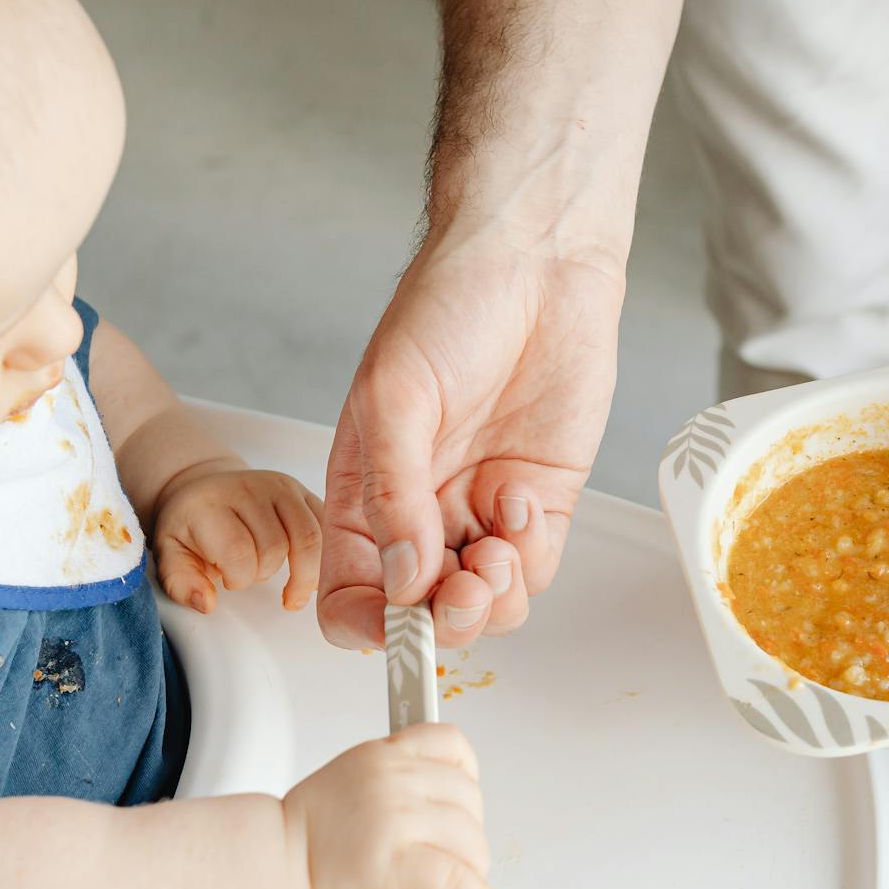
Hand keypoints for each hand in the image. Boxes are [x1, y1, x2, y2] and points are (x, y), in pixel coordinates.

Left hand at [152, 467, 322, 612]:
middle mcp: (249, 488)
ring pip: (310, 538)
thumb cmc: (191, 528)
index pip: (239, 552)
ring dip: (302, 572)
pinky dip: (323, 557)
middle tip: (250, 573)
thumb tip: (206, 603)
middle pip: (276, 548)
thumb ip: (181, 583)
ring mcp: (280, 487)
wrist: (206, 490)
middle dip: (264, 573)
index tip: (228, 580)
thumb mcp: (170, 555)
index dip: (238, 578)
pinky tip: (308, 572)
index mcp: (211, 505)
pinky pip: (326, 528)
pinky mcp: (303, 492)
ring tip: (290, 587)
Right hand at [283, 724, 500, 888]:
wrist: (274, 863)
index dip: (468, 775)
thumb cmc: (310, 831)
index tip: (465, 801)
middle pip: (468, 799)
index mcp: (384, 755)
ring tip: (462, 883)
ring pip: (468, 840)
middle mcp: (393, 781)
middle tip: (459, 856)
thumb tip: (441, 803)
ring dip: (474, 867)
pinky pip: (454, 878)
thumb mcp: (353, 775)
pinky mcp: (394, 866)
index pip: (451, 744)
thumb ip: (395, 777)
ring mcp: (394, 821)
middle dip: (471, 833)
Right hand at [320, 239, 622, 649]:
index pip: (350, 593)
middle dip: (442, 620)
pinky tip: (520, 500)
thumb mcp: (395, 398)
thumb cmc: (448, 308)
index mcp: (363, 493)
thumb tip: (400, 580)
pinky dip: (529, 557)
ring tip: (496, 550)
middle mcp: (420, 513)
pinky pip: (534, 569)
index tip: (396, 626)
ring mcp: (480, 512)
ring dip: (491, 598)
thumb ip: (391, 496)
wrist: (537, 263)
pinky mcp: (538, 503)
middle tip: (461, 590)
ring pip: (484, 606)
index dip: (368, 626)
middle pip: (422, 614)